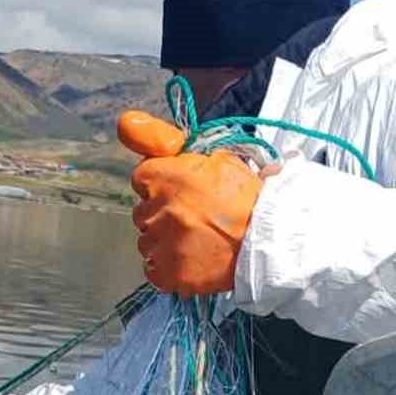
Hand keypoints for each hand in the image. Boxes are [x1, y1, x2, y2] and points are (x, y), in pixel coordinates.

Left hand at [116, 110, 263, 296]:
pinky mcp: (168, 273)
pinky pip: (154, 269)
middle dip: (163, 212)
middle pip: (142, 211)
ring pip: (147, 241)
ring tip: (198, 239)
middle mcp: (155, 210)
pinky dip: (168, 266)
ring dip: (165, 240)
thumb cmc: (245, 196)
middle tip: (196, 216)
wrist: (270, 239)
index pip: (141, 178)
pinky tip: (192, 258)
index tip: (181, 189)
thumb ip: (162, 139)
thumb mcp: (212, 156)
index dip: (161, 183)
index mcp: (162, 177)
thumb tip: (125, 121)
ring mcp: (160, 245)